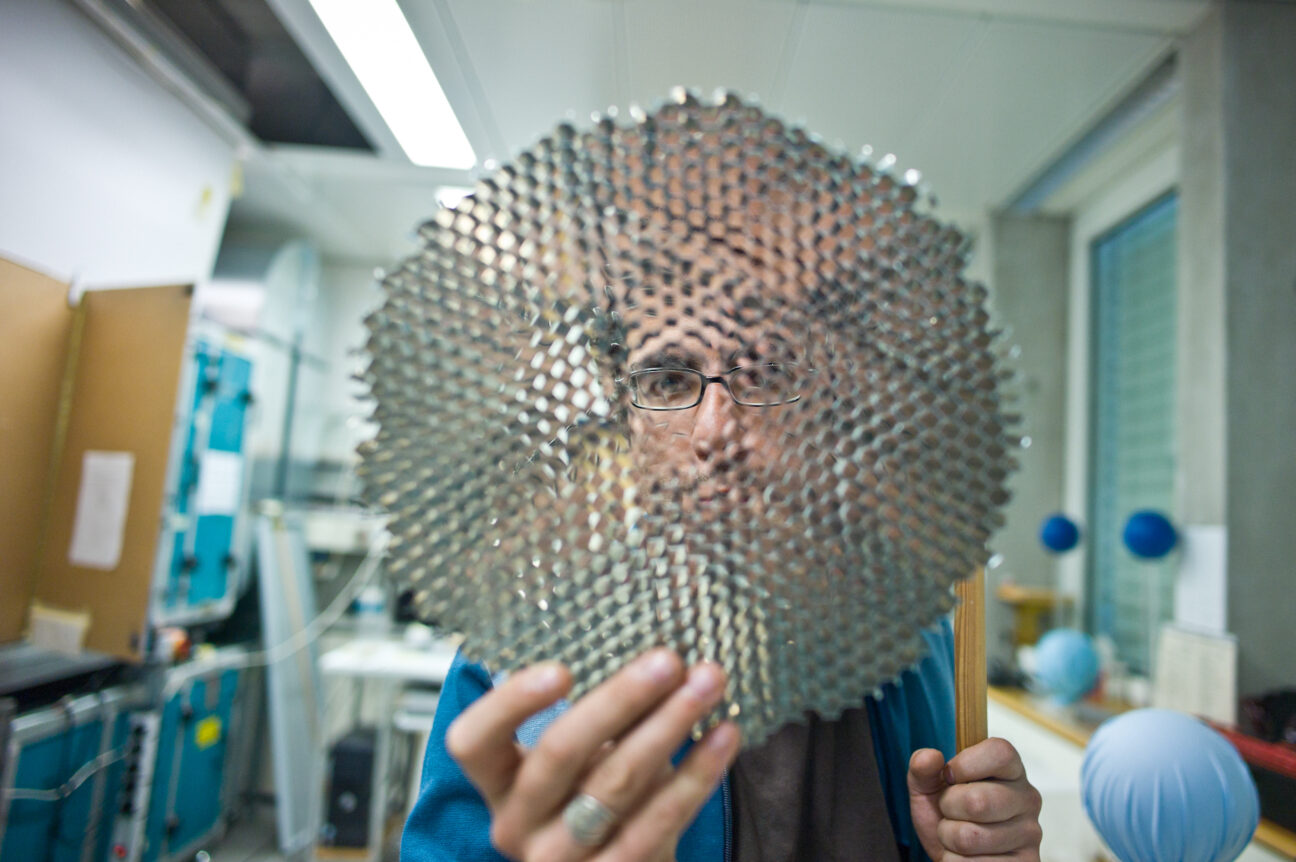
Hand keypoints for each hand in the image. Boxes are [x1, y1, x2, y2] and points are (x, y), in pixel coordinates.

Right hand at [445, 650, 740, 860]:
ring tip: (706, 684)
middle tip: (666, 660)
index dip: (509, 703)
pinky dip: (696, 775)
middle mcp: (518, 823)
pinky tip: (724, 736)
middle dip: (619, 699)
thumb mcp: (579, 761)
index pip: (472, 741)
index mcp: (499, 782)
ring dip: (669, 726)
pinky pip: (658, 823)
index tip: (561, 669)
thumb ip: (601, 715)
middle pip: (559, 753)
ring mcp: (561, 858)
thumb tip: (655, 655)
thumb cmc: (593, 800)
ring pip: (615, 785)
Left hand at [907, 738, 1042, 860]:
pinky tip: (967, 855)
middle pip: (977, 801)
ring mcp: (1029, 834)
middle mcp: (1027, 799)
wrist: (957, 855)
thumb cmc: (949, 816)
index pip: (999, 752)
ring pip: (970, 837)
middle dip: (948, 808)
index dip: (965, 764)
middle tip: (951, 811)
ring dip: (949, 838)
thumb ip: (923, 768)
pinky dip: (954, 861)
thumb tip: (929, 757)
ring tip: (957, 834)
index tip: (950, 776)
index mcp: (1011, 770)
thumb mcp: (930, 788)